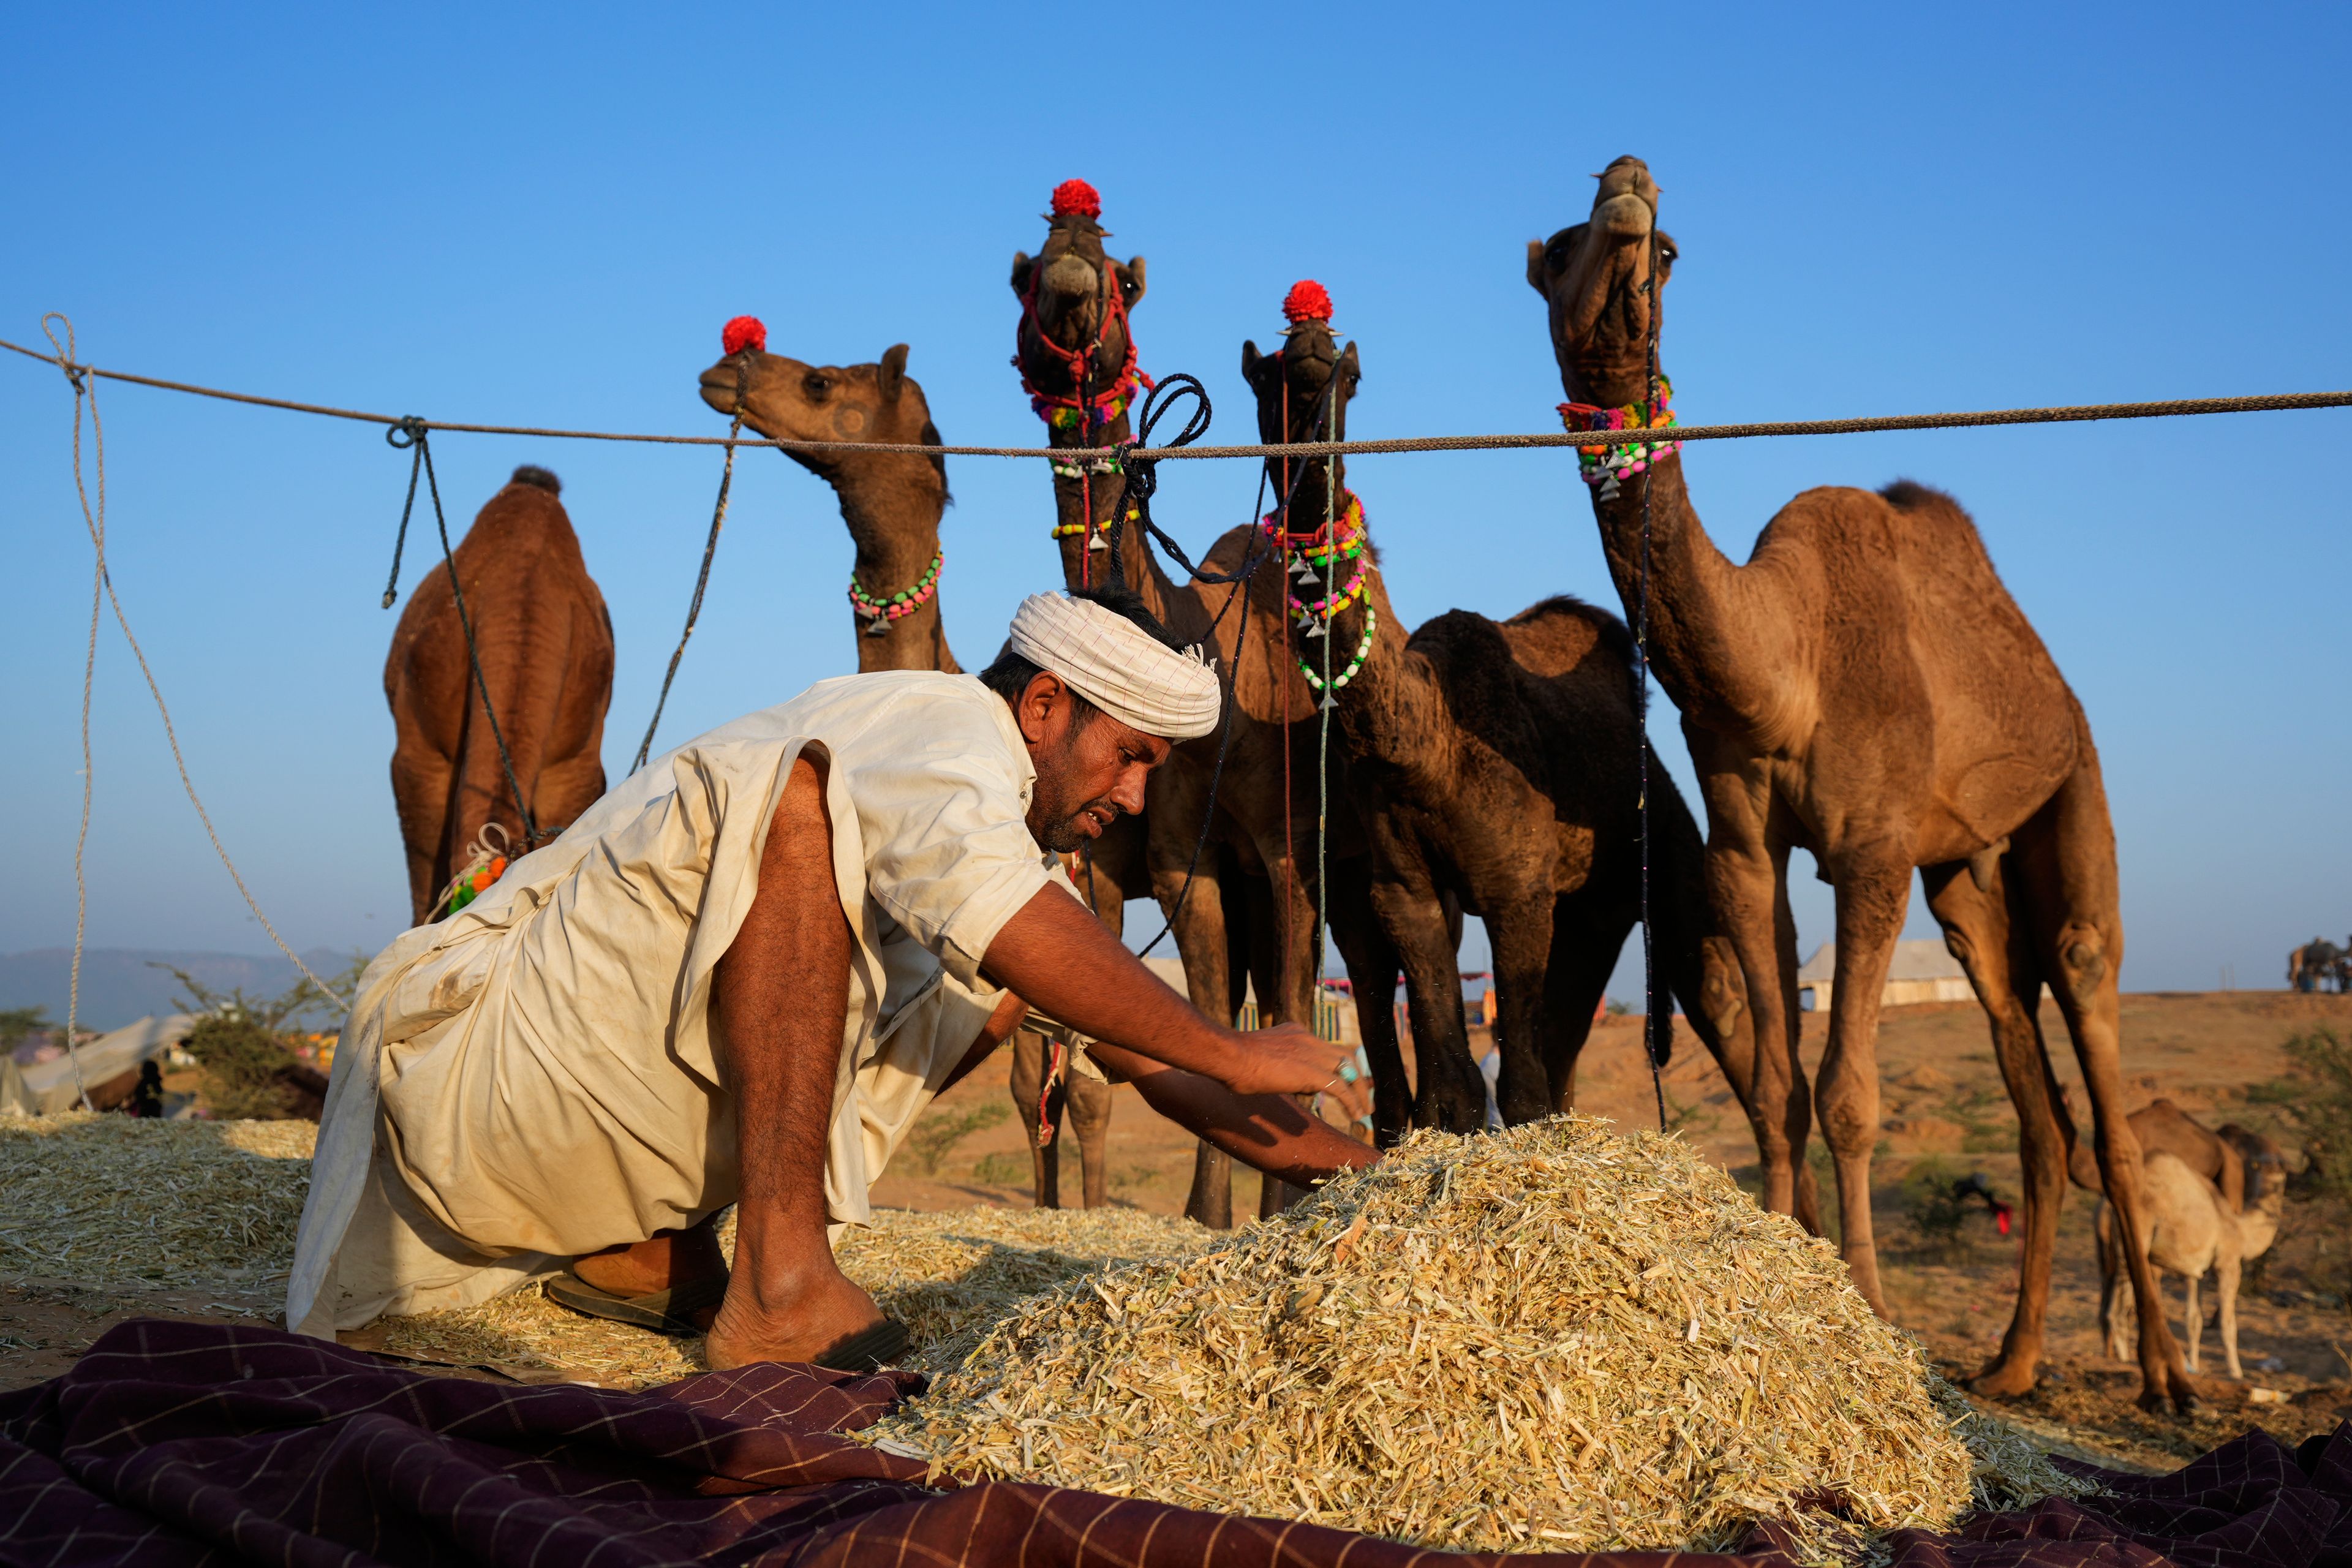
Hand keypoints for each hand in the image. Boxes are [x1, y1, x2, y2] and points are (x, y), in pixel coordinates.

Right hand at [1223, 1022, 1371, 1126]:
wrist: (1230, 1055)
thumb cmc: (1232, 1061)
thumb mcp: (1259, 1060)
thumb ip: (1275, 1069)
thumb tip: (1275, 1085)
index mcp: (1295, 1033)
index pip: (1326, 1048)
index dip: (1339, 1066)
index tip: (1345, 1081)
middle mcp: (1308, 1039)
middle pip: (1345, 1056)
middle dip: (1357, 1077)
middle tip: (1362, 1098)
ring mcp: (1311, 1052)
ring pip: (1349, 1070)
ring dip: (1359, 1092)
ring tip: (1364, 1111)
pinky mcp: (1312, 1072)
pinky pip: (1341, 1087)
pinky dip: (1352, 1102)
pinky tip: (1356, 1116)